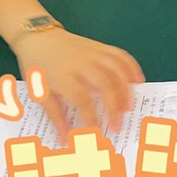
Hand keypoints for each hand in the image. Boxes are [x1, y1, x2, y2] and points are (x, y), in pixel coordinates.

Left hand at [13, 28, 144, 141]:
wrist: (38, 36)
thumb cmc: (38, 67)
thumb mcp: (39, 93)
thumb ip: (55, 116)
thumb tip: (65, 140)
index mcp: (63, 76)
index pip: (82, 99)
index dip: (91, 117)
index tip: (96, 133)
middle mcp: (81, 64)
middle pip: (104, 84)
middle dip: (114, 107)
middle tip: (117, 125)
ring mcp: (93, 53)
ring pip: (117, 70)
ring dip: (126, 90)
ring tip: (128, 107)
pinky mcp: (101, 46)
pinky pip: (121, 55)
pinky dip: (132, 68)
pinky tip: (138, 81)